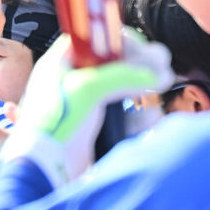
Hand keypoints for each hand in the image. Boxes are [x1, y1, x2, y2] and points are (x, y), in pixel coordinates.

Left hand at [1, 30, 173, 185]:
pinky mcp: (98, 129)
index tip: (141, 51)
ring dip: (145, 96)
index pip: (95, 41)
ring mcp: (87, 107)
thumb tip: (159, 76)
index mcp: (61, 64)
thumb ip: (124, 75)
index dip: (120, 42)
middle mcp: (74, 81)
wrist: (46, 169)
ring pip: (127, 91)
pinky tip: (146, 124)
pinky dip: (140, 119)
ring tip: (151, 105)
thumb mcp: (88, 89)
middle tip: (163, 73)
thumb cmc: (56, 123)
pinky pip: (127, 116)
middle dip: (143, 68)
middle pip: (117, 64)